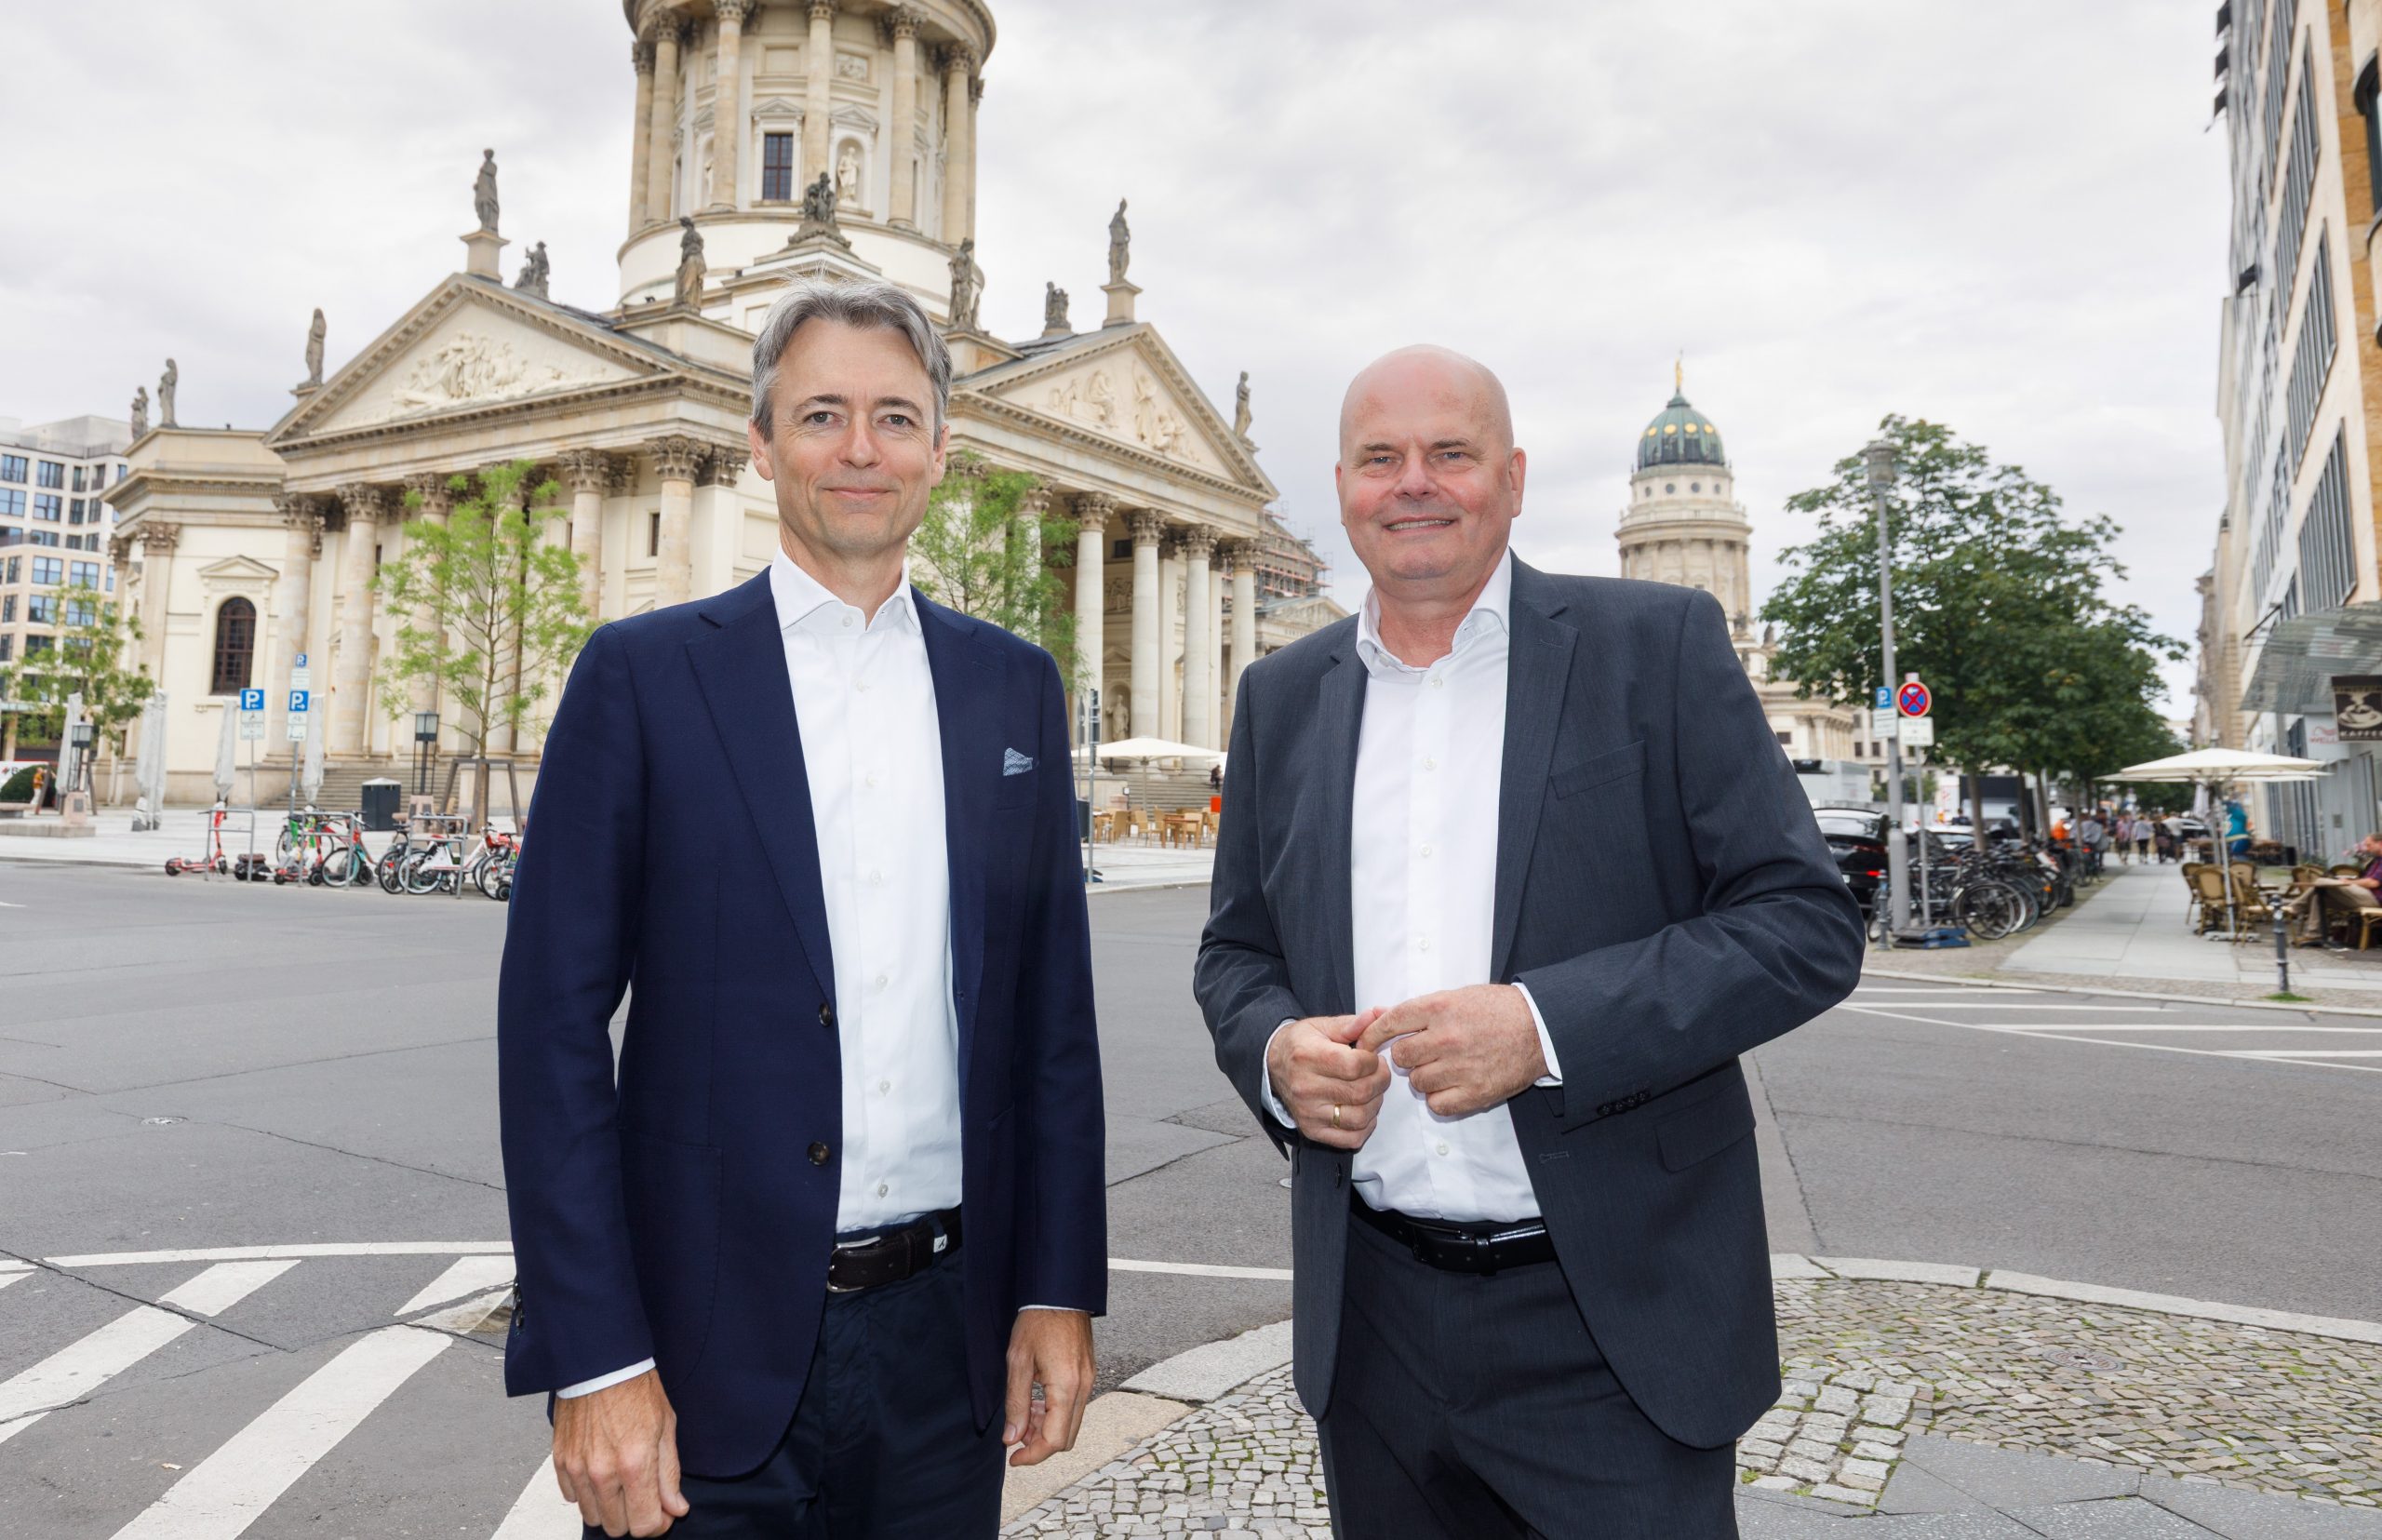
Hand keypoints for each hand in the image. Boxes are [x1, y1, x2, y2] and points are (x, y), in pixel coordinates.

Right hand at [552, 1369, 687, 1536]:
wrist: (601, 1363)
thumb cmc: (636, 1388)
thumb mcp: (666, 1428)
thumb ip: (670, 1474)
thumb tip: (675, 1508)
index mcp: (635, 1465)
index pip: (644, 1525)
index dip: (657, 1524)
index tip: (663, 1512)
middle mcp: (603, 1473)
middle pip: (617, 1527)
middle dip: (635, 1517)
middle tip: (644, 1497)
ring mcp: (578, 1469)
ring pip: (594, 1517)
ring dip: (610, 1509)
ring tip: (622, 1484)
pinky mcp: (561, 1462)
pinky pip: (573, 1498)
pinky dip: (588, 1494)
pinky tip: (602, 1473)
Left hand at [1004, 1309, 1094, 1466]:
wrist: (1059, 1293)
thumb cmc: (1037, 1321)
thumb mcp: (1018, 1362)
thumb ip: (1016, 1403)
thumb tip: (1011, 1438)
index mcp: (1066, 1387)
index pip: (1054, 1440)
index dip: (1032, 1455)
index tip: (1012, 1458)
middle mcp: (1084, 1387)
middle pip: (1066, 1437)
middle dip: (1040, 1444)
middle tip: (1015, 1434)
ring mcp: (1089, 1380)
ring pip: (1071, 1423)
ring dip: (1047, 1428)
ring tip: (1024, 1415)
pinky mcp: (1088, 1374)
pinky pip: (1075, 1406)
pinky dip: (1056, 1413)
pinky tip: (1038, 1402)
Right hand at [1266, 1009, 1391, 1149]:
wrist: (1273, 1065)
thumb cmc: (1301, 1045)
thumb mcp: (1321, 1026)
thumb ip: (1350, 1024)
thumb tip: (1375, 1017)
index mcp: (1307, 1057)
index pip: (1355, 1066)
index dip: (1373, 1062)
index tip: (1373, 1057)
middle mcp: (1305, 1087)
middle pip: (1360, 1092)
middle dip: (1380, 1081)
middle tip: (1378, 1072)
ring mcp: (1308, 1112)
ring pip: (1359, 1117)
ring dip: (1375, 1104)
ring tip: (1371, 1090)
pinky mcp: (1312, 1130)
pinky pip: (1350, 1138)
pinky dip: (1366, 1126)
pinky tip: (1363, 1110)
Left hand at [1355, 985, 1545, 1117]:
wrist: (1540, 1029)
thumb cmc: (1497, 1010)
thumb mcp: (1457, 996)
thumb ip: (1418, 1009)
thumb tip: (1378, 1015)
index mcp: (1440, 1007)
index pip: (1389, 1022)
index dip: (1371, 1035)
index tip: (1363, 1044)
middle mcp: (1447, 1037)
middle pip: (1400, 1056)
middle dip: (1407, 1056)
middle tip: (1424, 1053)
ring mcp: (1461, 1066)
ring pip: (1416, 1082)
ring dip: (1423, 1077)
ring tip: (1444, 1068)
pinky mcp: (1475, 1092)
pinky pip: (1436, 1104)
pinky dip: (1439, 1098)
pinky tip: (1453, 1085)